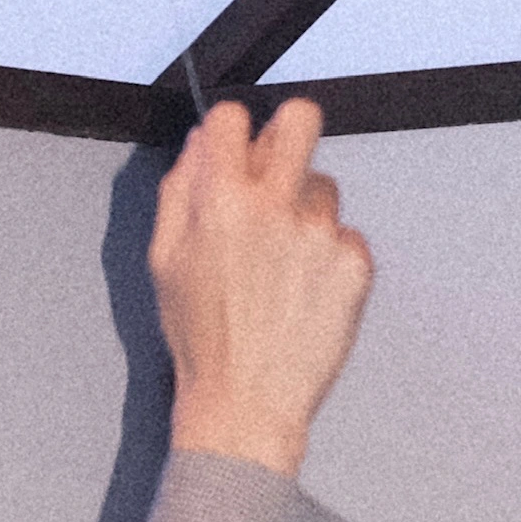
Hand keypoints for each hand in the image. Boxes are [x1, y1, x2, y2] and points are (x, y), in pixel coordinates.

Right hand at [148, 98, 373, 477]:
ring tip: (283, 265)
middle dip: (289, 133)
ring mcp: (321, 234)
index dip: (234, 132)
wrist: (245, 403)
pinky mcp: (355, 263)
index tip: (237, 151)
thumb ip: (180, 190)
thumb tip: (201, 143)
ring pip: (324, 187)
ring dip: (305, 212)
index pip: (234, 118)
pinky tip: (305, 292)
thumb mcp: (165, 259)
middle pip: (302, 120)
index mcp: (220, 201)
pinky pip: (346, 235)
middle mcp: (274, 207)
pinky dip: (330, 256)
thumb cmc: (201, 338)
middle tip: (280, 170)